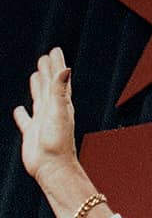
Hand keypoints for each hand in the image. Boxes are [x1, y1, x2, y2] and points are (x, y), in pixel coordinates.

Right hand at [12, 47, 78, 185]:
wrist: (52, 167)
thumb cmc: (57, 141)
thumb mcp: (59, 111)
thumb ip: (60, 90)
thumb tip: (65, 68)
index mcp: (61, 105)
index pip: (58, 80)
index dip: (56, 65)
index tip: (55, 50)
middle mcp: (53, 112)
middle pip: (49, 87)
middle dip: (47, 72)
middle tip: (45, 57)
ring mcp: (42, 122)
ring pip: (38, 100)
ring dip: (37, 88)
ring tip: (35, 76)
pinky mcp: (32, 134)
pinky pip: (25, 120)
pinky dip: (21, 114)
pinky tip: (19, 109)